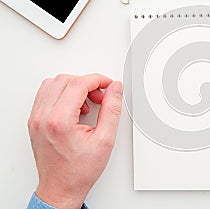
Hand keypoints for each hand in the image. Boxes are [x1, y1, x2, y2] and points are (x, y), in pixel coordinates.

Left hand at [28, 74, 122, 208]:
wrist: (61, 188)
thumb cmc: (79, 171)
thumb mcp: (105, 139)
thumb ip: (112, 109)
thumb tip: (114, 89)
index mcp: (59, 120)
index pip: (78, 84)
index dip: (97, 80)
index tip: (108, 85)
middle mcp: (43, 117)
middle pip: (65, 80)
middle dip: (87, 83)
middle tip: (100, 96)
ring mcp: (35, 118)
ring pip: (52, 84)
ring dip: (73, 87)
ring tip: (86, 103)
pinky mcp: (34, 121)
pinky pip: (45, 95)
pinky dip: (61, 94)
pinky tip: (74, 107)